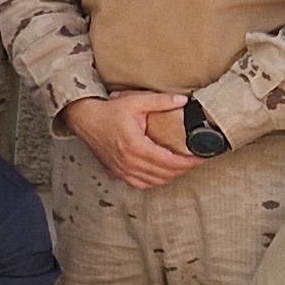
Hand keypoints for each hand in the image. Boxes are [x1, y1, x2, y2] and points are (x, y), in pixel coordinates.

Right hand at [61, 91, 202, 191]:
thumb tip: (183, 100)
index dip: (187, 162)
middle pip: (164, 174)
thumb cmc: (108, 111)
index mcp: (135, 145)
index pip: (168, 161)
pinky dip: (155, 182)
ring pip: (154, 182)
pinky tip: (162, 175)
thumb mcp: (135, 101)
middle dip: (183, 169)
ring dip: (171, 177)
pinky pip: (141, 184)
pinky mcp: (118, 172)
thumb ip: (160, 101)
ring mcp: (122, 169)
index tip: (200, 157)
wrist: (84, 119)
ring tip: (182, 167)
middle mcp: (129, 161)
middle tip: (196, 161)